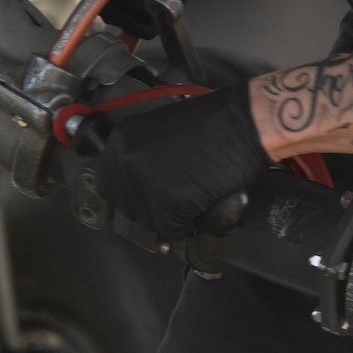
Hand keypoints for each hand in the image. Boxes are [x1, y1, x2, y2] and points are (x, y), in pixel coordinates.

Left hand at [85, 85, 272, 242]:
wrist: (244, 123)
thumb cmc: (214, 122)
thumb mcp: (161, 128)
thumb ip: (141, 153)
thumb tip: (137, 181)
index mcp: (122, 139)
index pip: (107, 181)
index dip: (130, 190)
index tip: (144, 190)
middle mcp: (126, 162)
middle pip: (126, 206)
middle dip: (149, 204)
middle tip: (174, 191)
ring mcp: (144, 185)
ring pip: (147, 221)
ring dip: (168, 215)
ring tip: (190, 191)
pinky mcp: (167, 205)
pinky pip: (171, 231)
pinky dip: (188, 223)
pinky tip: (200, 201)